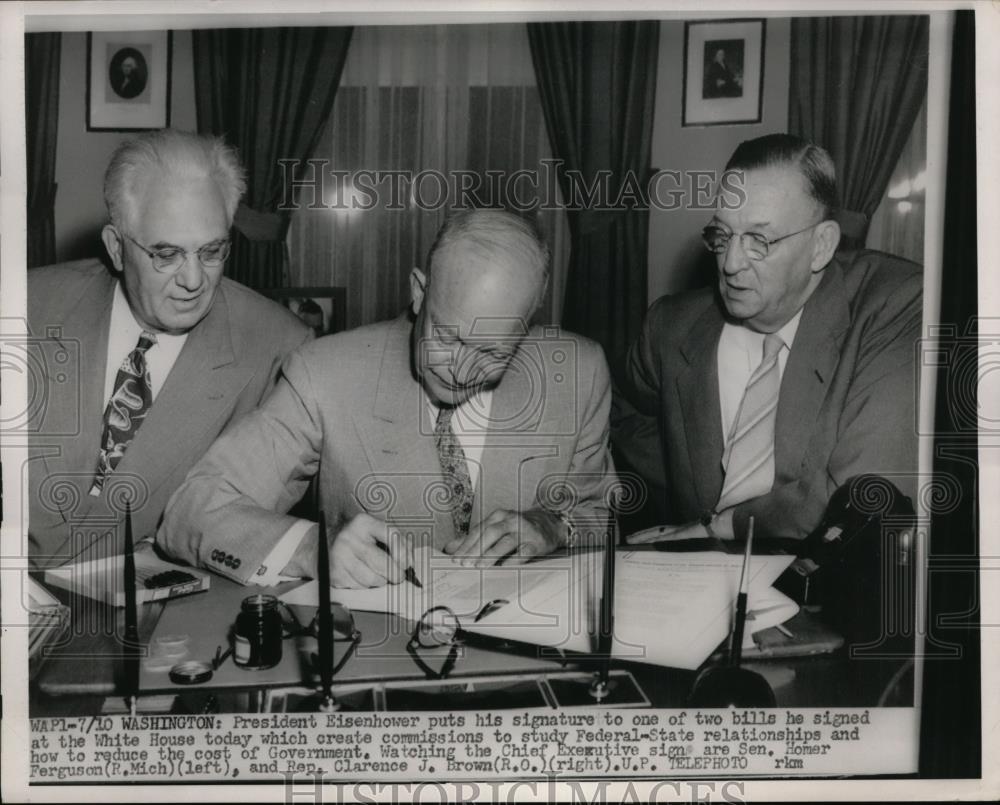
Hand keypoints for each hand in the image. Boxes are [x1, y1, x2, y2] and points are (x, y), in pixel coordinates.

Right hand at [327, 513, 416, 588]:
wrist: (322, 543)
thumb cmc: (356, 538)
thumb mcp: (374, 530)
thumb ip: (395, 541)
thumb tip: (410, 562)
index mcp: (364, 523)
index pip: (391, 536)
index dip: (403, 553)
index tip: (407, 564)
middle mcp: (350, 537)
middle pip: (381, 563)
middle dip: (395, 574)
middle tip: (398, 576)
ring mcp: (340, 555)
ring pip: (371, 579)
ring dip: (380, 581)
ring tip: (379, 575)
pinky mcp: (334, 572)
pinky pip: (358, 587)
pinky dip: (365, 586)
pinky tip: (362, 576)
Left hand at [443, 508, 563, 566]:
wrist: (548, 525)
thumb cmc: (516, 529)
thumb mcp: (495, 528)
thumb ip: (473, 538)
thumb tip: (449, 548)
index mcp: (498, 516)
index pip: (478, 530)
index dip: (465, 545)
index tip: (455, 559)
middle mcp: (510, 521)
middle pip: (490, 533)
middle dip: (475, 549)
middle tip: (464, 564)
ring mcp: (524, 531)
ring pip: (505, 542)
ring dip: (491, 555)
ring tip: (479, 567)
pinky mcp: (536, 543)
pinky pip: (524, 552)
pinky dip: (513, 560)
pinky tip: (504, 568)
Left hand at [625, 509, 734, 544]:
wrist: (722, 523)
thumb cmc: (714, 529)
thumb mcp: (701, 536)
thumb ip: (696, 538)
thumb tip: (697, 541)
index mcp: (680, 529)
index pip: (659, 532)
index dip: (647, 533)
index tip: (637, 537)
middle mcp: (676, 528)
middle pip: (654, 531)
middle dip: (640, 535)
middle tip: (627, 538)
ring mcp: (679, 529)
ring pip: (657, 532)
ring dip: (643, 536)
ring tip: (630, 539)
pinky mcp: (683, 532)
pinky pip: (668, 535)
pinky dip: (658, 537)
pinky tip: (649, 539)